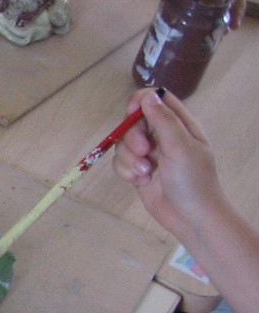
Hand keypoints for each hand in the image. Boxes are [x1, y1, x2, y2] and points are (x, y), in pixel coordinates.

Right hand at [112, 88, 229, 241]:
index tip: (131, 113)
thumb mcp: (180, 146)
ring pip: (123, 144)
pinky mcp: (138, 171)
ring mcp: (149, 154)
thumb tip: (147, 96)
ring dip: (129, 160)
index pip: (156, 99)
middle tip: (144, 152)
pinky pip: (120, 163)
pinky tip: (140, 182)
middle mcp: (163, 136)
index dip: (140, 101)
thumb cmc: (193, 180)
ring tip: (145, 174)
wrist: (190, 216)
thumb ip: (163, 120)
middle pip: (133, 122)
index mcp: (179, 124)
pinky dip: (126, 172)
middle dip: (132, 138)